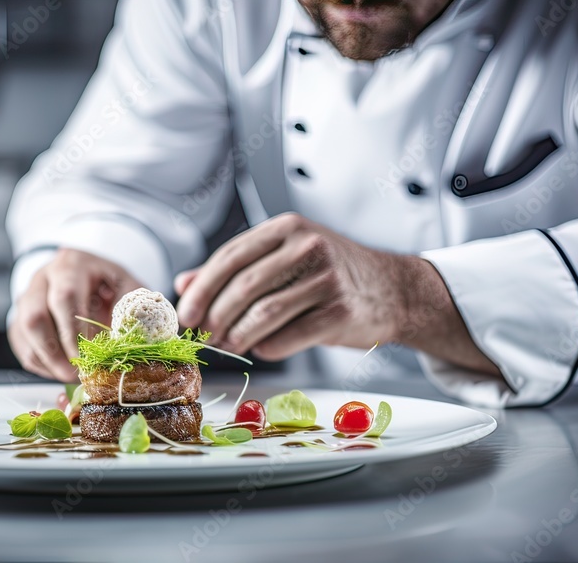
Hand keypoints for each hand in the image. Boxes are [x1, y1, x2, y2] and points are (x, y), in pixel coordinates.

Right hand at [8, 248, 142, 380]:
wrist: (89, 276)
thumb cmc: (108, 283)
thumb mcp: (126, 287)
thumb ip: (128, 310)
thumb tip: (123, 342)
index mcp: (71, 265)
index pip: (65, 297)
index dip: (73, 332)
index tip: (85, 357)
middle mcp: (43, 278)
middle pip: (35, 316)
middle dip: (54, 351)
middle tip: (74, 373)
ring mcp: (27, 298)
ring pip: (24, 332)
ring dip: (46, 360)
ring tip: (69, 375)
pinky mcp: (20, 318)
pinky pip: (22, 344)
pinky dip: (40, 363)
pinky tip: (59, 368)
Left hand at [175, 213, 498, 373]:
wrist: (393, 290)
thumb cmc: (330, 273)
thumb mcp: (284, 257)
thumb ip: (235, 268)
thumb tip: (184, 284)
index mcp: (286, 229)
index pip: (231, 257)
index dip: (202, 288)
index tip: (186, 313)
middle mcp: (307, 247)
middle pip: (243, 286)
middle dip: (215, 315)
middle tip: (202, 335)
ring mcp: (326, 279)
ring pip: (263, 313)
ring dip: (237, 335)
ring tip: (227, 345)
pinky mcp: (340, 312)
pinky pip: (289, 336)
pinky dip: (268, 347)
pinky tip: (263, 348)